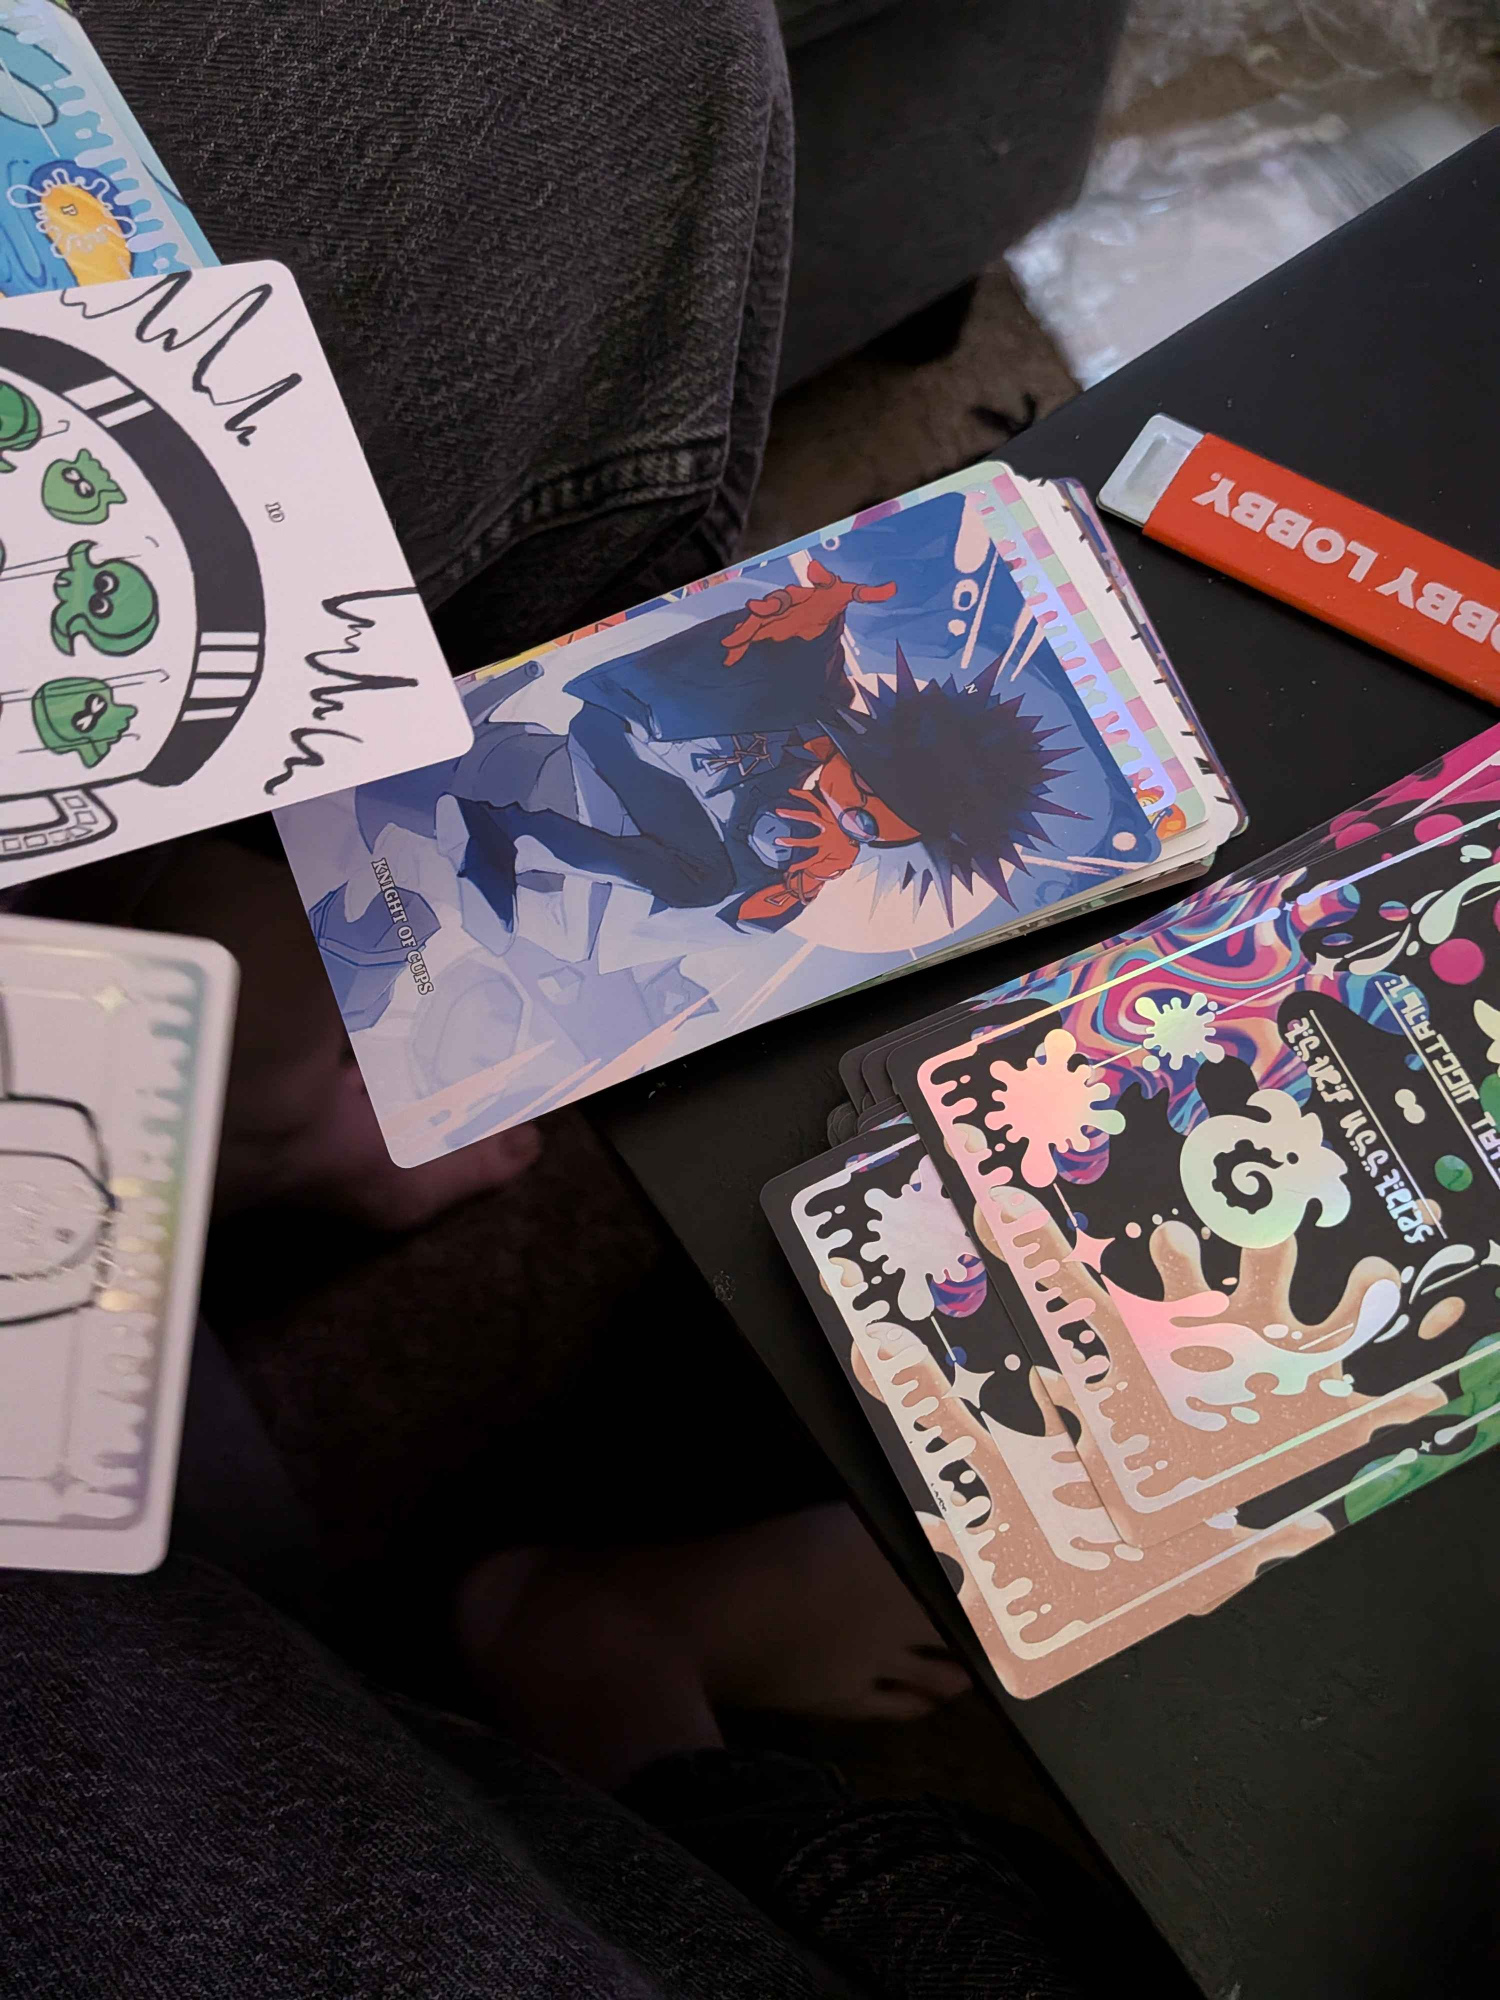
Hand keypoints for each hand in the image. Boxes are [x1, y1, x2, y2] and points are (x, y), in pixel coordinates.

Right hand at [721, 558, 895, 665]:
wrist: (800, 611)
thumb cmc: (822, 601)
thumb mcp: (843, 595)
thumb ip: (867, 593)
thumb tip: (893, 587)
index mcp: (810, 590)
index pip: (816, 582)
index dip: (818, 577)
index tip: (816, 571)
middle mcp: (788, 600)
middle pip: (779, 600)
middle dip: (768, 605)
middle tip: (757, 608)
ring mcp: (771, 615)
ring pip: (758, 620)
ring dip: (746, 629)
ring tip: (733, 639)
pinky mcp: (760, 629)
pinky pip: (749, 637)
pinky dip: (739, 647)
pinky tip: (729, 659)